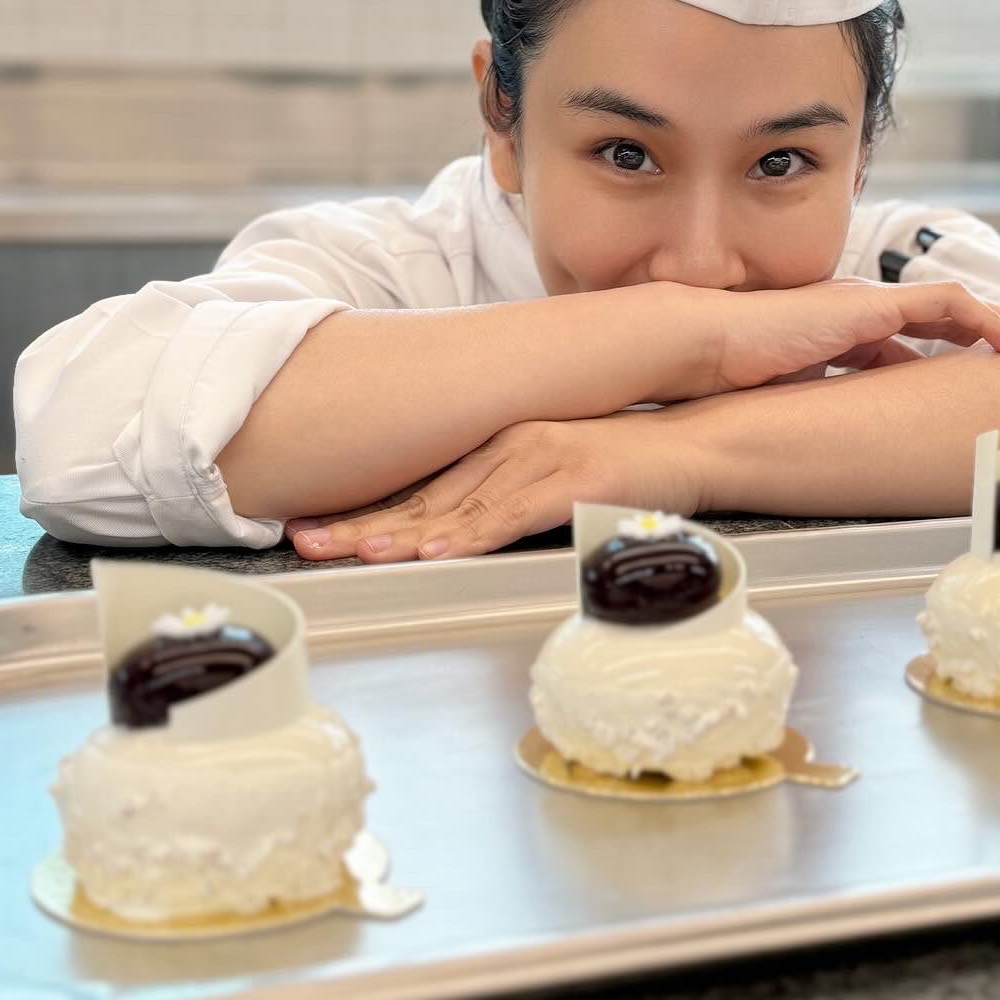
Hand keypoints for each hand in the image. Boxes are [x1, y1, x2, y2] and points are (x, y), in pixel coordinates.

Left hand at [290, 412, 701, 564]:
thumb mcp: (552, 480)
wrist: (696, 447)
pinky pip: (514, 513)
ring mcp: (541, 459)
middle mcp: (509, 447)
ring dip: (403, 533)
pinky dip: (472, 533)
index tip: (311, 530)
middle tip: (303, 543)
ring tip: (353, 553)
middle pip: (423, 498)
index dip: (363, 513)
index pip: (419, 490)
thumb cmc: (626, 471)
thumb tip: (454, 534)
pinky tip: (437, 550)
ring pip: (459, 507)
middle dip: (359, 524)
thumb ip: (506, 499)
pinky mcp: (575, 479)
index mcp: (497, 448)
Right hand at [687, 277, 999, 395]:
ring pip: (950, 304)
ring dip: (992, 324)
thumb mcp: (799, 392)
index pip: (904, 334)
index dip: (941, 347)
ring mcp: (867, 302)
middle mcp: (858, 308)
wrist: (712, 347)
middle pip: (936, 313)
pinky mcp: (874, 304)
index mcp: (839, 328)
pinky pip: (947, 303)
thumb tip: (851, 433)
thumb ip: (829, 400)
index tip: (971, 369)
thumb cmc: (739, 373)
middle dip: (978, 330)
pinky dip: (984, 320)